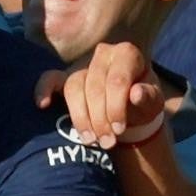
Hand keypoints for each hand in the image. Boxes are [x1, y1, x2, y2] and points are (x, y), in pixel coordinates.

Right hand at [38, 42, 164, 149]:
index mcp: (127, 53)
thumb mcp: (153, 102)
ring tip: (90, 140)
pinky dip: (44, 89)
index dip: (116, 106)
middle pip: (94, 86)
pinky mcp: (65, 76)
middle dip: (100, 118)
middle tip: (107, 142)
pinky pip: (50, 78)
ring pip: (74, 87)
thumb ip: (149, 98)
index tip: (119, 130)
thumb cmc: (142, 101)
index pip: (117, 79)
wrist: (129, 106)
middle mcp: (102, 53)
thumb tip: (137, 93)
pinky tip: (43, 104)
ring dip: (80, 116)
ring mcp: (82, 64)